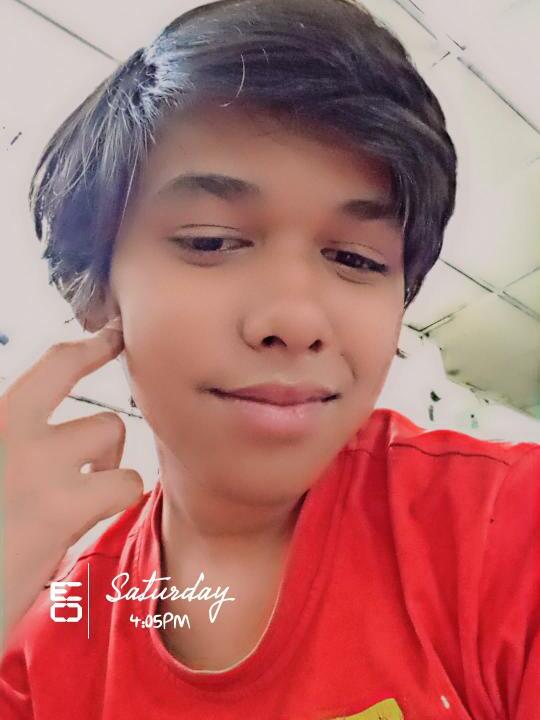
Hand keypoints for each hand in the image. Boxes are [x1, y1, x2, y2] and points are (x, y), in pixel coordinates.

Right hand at [0, 319, 143, 648]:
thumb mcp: (2, 476)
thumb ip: (20, 448)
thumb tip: (60, 445)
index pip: (39, 371)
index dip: (77, 349)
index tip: (103, 335)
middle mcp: (5, 429)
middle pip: (62, 365)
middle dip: (94, 349)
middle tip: (112, 342)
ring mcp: (31, 463)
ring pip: (104, 428)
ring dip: (105, 456)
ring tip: (86, 487)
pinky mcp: (58, 506)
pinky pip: (123, 482)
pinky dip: (118, 495)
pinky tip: (91, 515)